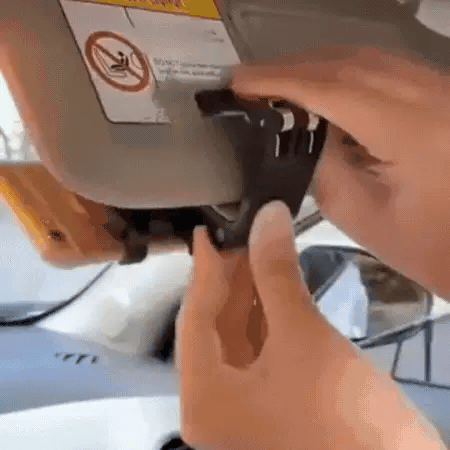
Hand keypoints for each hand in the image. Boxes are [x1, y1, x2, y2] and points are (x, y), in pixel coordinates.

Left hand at [176, 201, 443, 449]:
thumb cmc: (344, 418)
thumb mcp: (304, 339)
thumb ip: (277, 275)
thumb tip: (267, 216)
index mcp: (204, 398)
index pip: (194, 318)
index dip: (203, 270)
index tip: (207, 230)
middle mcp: (213, 405)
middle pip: (214, 327)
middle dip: (230, 278)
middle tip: (244, 233)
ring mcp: (242, 406)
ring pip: (238, 336)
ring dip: (250, 293)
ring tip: (260, 248)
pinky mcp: (270, 401)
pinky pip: (260, 348)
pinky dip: (267, 316)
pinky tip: (275, 285)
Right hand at [231, 46, 449, 297]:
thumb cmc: (426, 245)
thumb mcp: (362, 216)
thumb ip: (322, 169)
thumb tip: (294, 133)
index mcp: (413, 132)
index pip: (334, 89)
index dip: (281, 80)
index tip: (240, 82)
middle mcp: (433, 96)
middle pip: (349, 64)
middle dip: (293, 67)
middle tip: (250, 80)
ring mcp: (441, 90)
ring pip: (367, 60)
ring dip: (316, 66)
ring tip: (276, 83)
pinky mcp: (441, 95)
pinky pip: (384, 70)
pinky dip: (343, 74)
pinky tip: (319, 88)